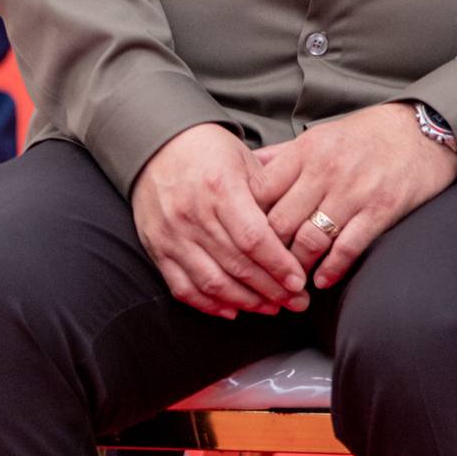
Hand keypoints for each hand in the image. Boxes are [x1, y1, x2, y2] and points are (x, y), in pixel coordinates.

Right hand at [130, 123, 307, 318]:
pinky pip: (182, 287)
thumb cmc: (211, 150)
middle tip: (298, 303)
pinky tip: (232, 310)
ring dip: (245, 301)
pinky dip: (208, 304)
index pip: (254, 239)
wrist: (157, 145)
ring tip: (272, 308)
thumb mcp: (246, 159)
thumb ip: (269, 194)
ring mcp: (172, 236)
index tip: (300, 282)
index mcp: (220, 189)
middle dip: (271, 289)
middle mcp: (193, 216)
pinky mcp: (156, 249)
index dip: (278, 265)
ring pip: (211, 282)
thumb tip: (298, 229)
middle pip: (237, 265)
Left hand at [250, 102, 456, 289]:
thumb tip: (248, 168)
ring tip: (292, 279)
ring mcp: (355, 191)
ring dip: (297, 267)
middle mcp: (327, 170)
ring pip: (310, 240)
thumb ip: (285, 155)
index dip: (247, 221)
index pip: (260, 193)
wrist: (426, 129)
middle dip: (268, 252)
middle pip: (280, 222)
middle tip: (263, 269)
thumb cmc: (370, 134)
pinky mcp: (382, 209)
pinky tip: (323, 279)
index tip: (245, 239)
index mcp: (307, 149)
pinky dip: (331, 269)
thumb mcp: (323, 134)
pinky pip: (347, 247)